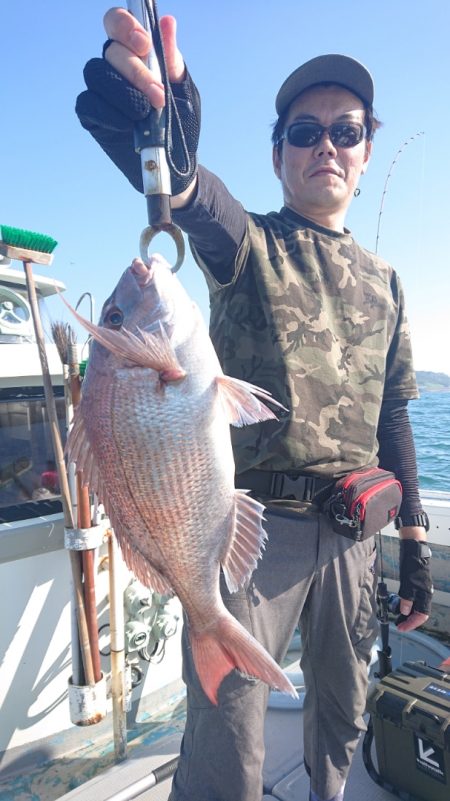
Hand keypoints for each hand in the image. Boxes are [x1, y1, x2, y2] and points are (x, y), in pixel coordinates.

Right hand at [76, 8, 199, 195]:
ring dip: (123, 93)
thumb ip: (172, 61)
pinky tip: (127, 125)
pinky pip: (88, 103)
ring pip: (97, 74)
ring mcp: (101, 92)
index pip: (117, 22)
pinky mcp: (92, 116)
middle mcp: (114, 67)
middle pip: (110, 51)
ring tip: (145, 114)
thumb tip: (168, 23)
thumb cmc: (181, 125)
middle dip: (136, 73)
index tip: (144, 45)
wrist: (176, 165)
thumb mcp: (183, 91)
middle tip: (158, 97)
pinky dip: (108, 113)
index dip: (125, 27)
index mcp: (135, 53)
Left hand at [396, 537, 432, 632]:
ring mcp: (420, 589)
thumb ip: (407, 599)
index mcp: (425, 596)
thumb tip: (405, 612)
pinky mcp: (415, 584)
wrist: (413, 551)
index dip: (412, 624)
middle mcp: (424, 594)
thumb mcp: (407, 584)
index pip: (421, 616)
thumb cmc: (412, 566)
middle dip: (409, 621)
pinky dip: (406, 604)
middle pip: (419, 613)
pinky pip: (412, 599)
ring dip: (407, 613)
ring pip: (415, 607)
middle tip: (398, 625)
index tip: (402, 628)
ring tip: (397, 618)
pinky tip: (399, 605)